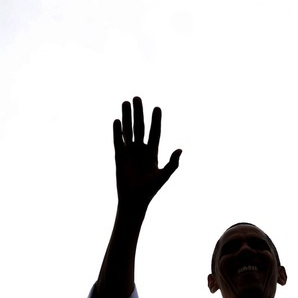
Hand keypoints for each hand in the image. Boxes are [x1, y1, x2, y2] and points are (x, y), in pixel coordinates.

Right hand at [113, 96, 181, 211]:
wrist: (134, 200)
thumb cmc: (150, 190)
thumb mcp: (163, 175)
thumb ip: (173, 163)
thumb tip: (181, 149)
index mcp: (153, 152)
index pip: (155, 132)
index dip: (156, 121)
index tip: (157, 108)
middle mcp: (141, 149)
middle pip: (140, 127)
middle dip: (139, 112)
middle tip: (137, 97)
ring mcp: (129, 152)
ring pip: (128, 130)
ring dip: (126, 117)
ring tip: (125, 102)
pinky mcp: (119, 156)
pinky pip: (118, 141)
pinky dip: (117, 131)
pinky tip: (117, 120)